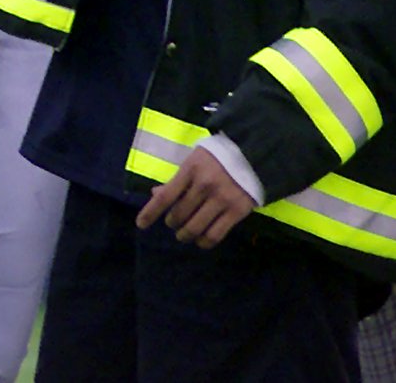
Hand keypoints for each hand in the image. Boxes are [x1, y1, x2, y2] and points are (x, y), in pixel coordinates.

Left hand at [137, 145, 256, 247]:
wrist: (254, 154)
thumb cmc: (218, 157)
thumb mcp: (194, 160)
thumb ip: (177, 179)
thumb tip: (155, 195)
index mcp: (190, 170)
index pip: (165, 196)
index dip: (150, 212)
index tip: (141, 224)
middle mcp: (205, 186)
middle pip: (179, 214)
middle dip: (172, 223)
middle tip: (172, 224)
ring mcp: (222, 199)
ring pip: (195, 227)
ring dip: (185, 234)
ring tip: (183, 234)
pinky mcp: (238, 211)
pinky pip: (215, 234)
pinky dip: (204, 242)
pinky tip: (200, 240)